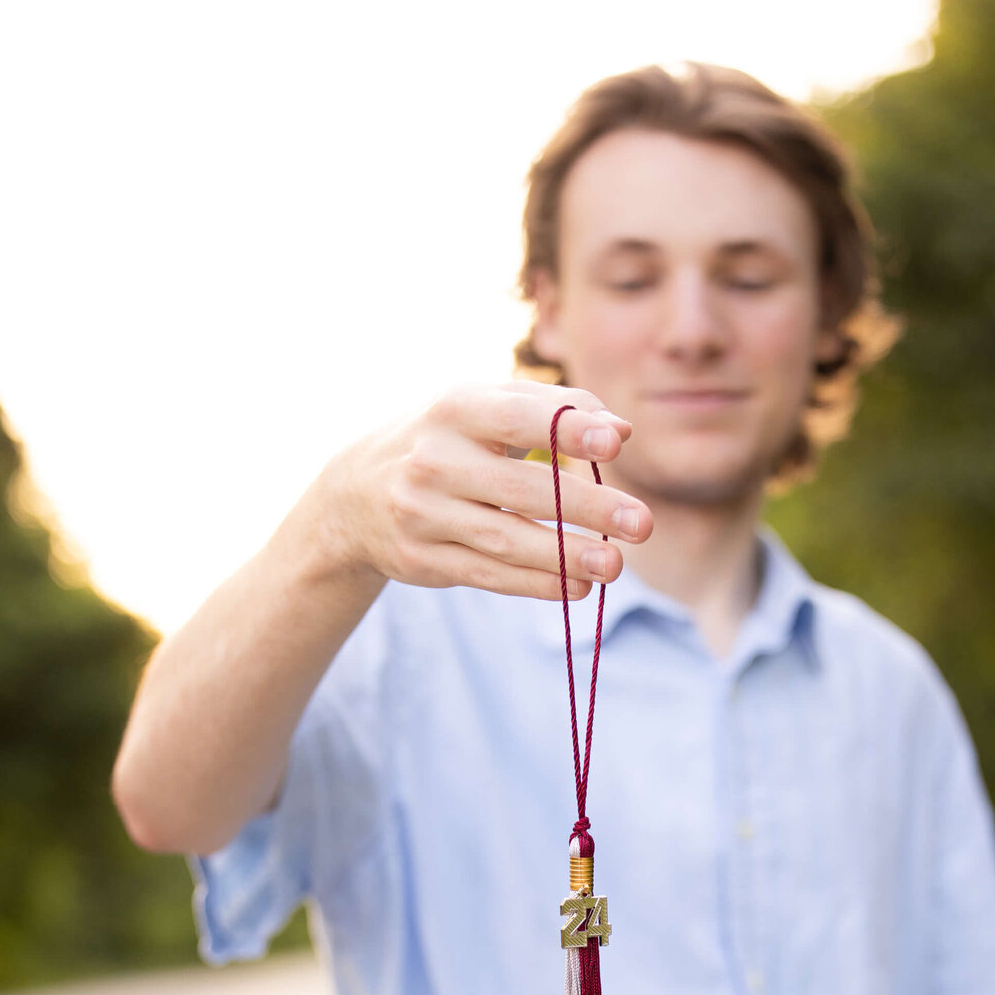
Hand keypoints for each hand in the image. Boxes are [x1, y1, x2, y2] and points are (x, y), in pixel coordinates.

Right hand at [303, 380, 651, 601]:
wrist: (352, 495)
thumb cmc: (446, 441)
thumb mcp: (484, 408)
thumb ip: (553, 409)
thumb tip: (620, 430)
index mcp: (454, 409)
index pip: (517, 417)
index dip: (568, 428)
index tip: (615, 440)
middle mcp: (434, 460)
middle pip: (521, 487)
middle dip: (586, 507)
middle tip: (641, 523)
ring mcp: (423, 514)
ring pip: (505, 539)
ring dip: (566, 555)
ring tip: (615, 564)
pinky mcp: (422, 559)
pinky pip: (488, 574)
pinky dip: (536, 583)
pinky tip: (577, 585)